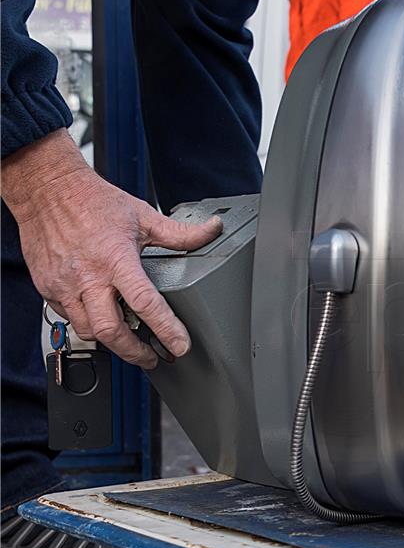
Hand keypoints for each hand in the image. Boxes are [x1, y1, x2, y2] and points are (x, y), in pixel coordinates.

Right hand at [2, 129, 222, 367]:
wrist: (46, 189)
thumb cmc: (92, 201)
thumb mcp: (143, 215)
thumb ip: (180, 233)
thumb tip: (212, 230)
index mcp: (116, 259)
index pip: (145, 303)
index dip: (165, 329)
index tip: (179, 345)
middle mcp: (88, 277)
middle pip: (111, 331)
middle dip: (136, 352)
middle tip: (154, 358)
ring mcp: (64, 285)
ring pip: (88, 331)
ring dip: (112, 343)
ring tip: (132, 344)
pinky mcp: (48, 288)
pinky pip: (70, 318)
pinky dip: (89, 325)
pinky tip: (105, 320)